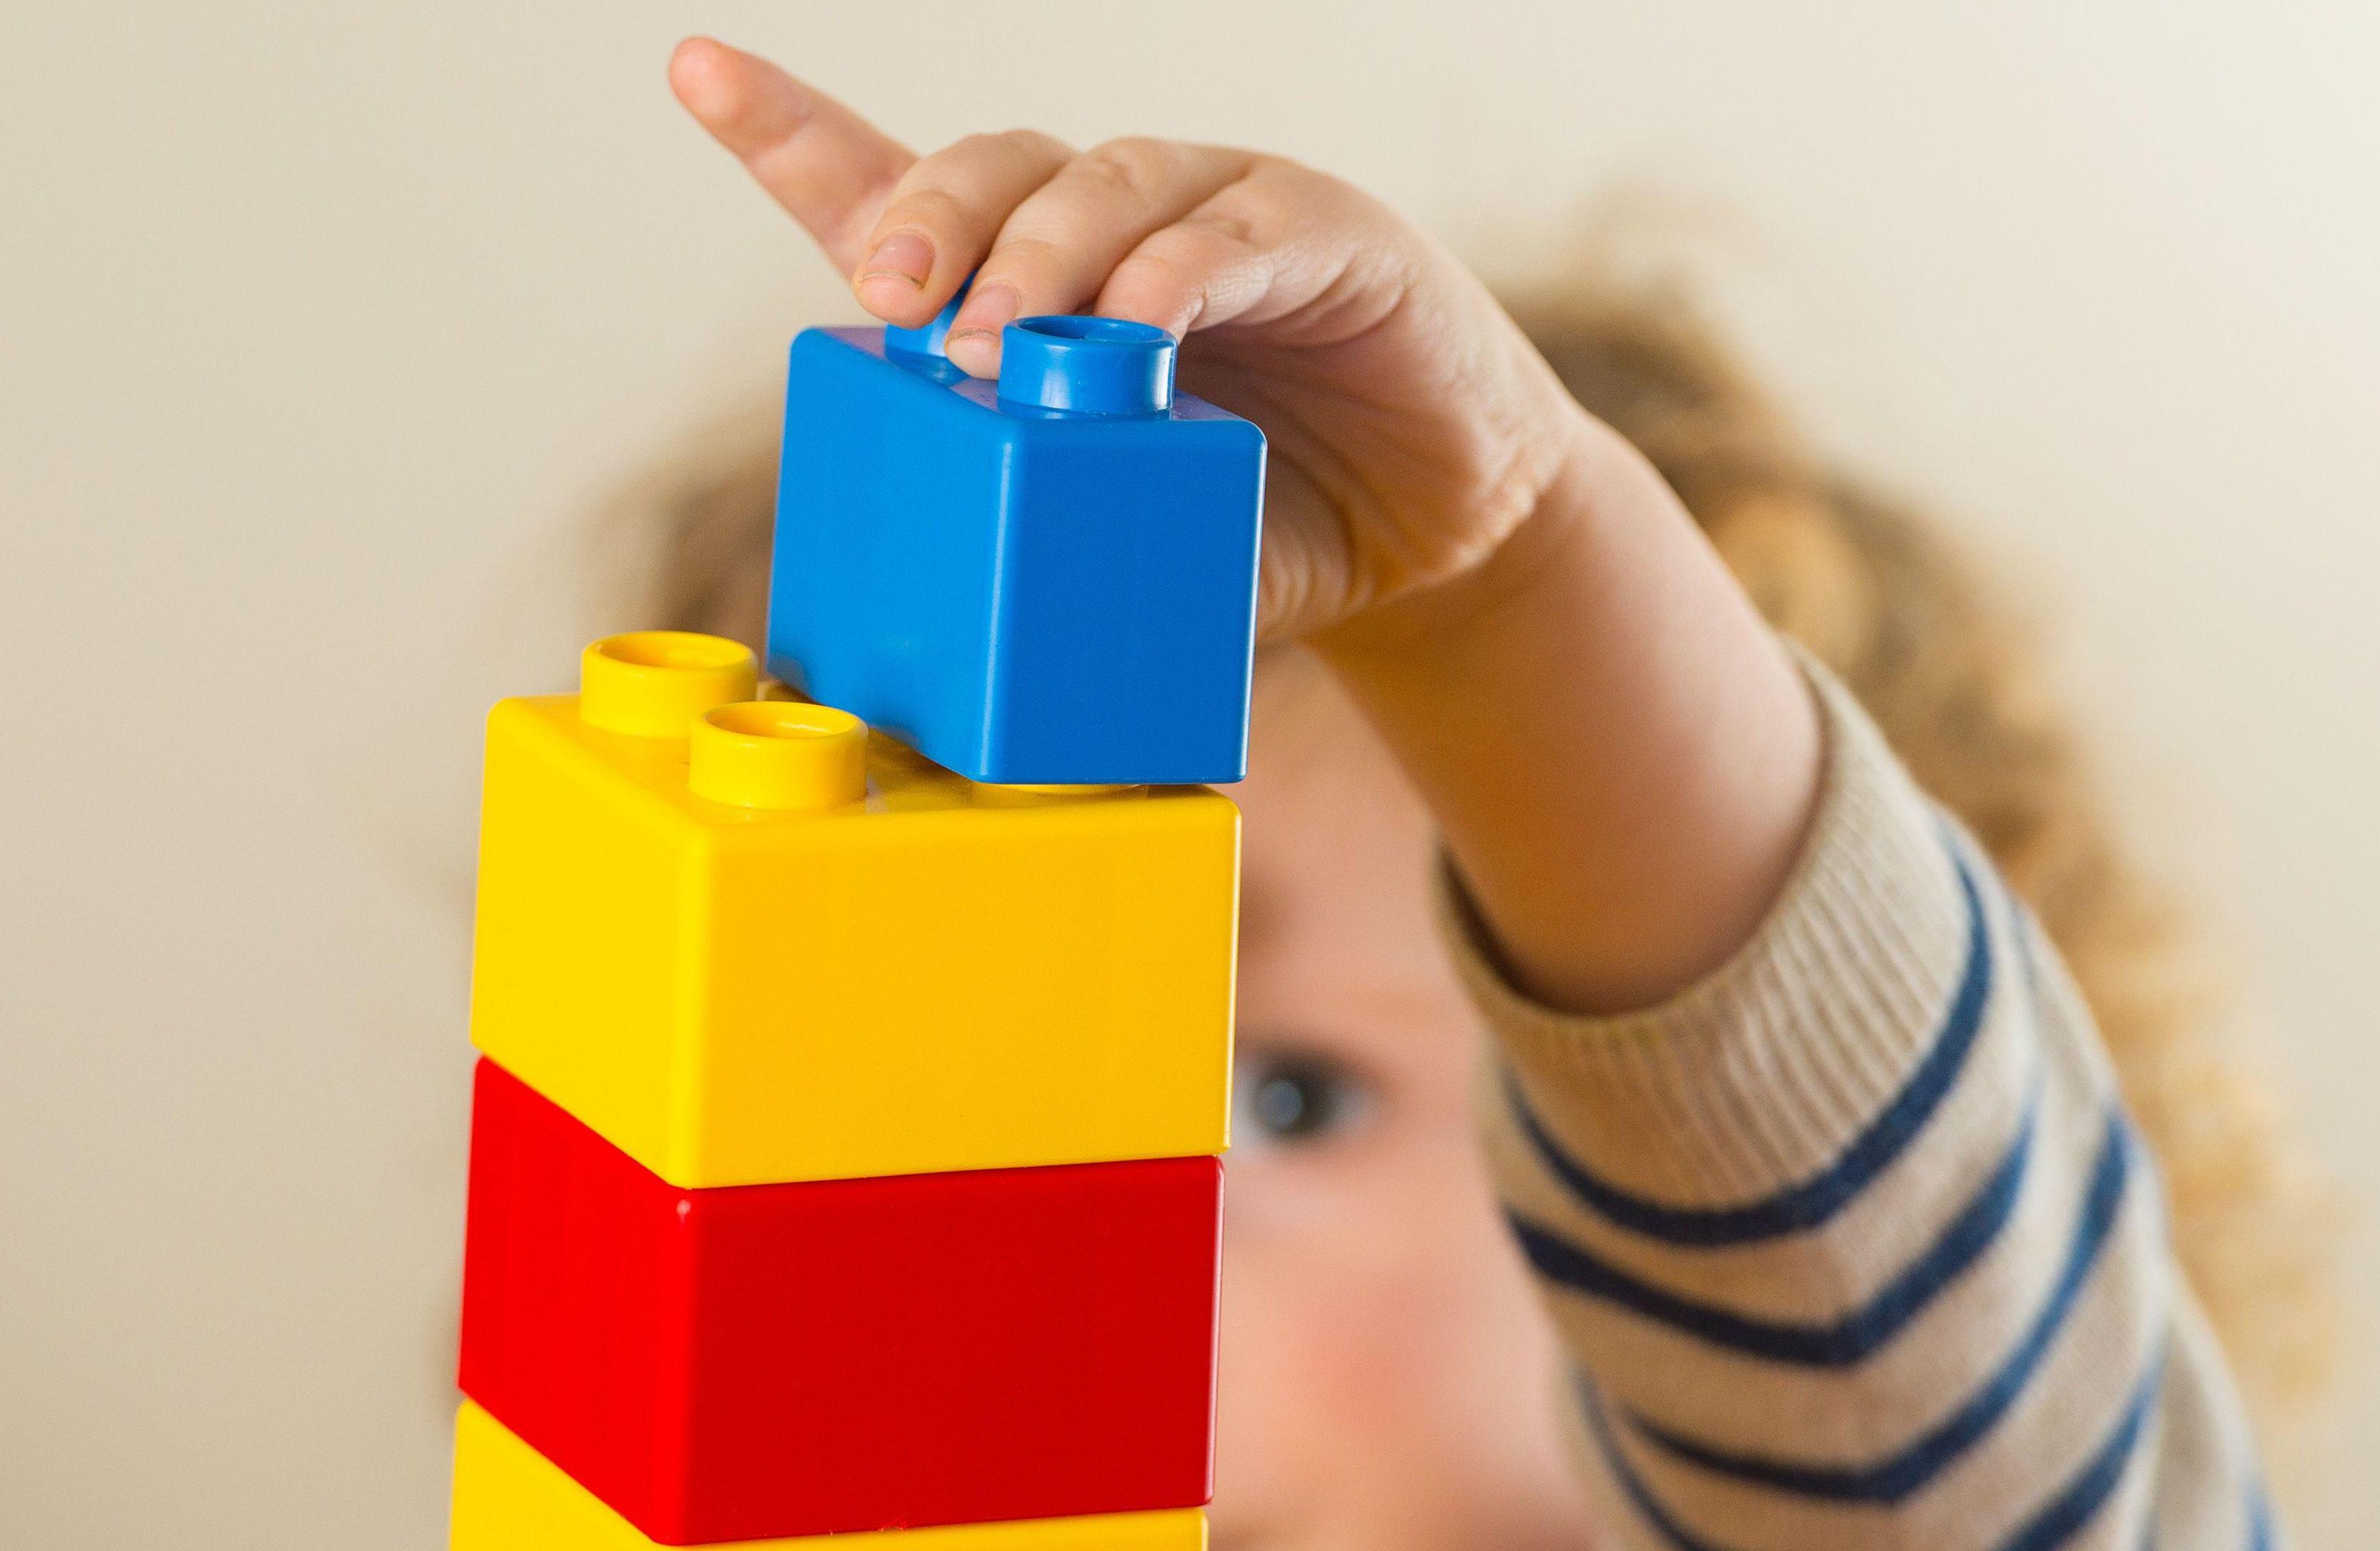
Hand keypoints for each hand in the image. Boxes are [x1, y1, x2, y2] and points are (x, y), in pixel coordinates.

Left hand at [669, 37, 1588, 642]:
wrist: (1439, 538)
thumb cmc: (1262, 527)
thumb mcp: (1127, 545)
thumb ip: (1047, 555)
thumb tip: (929, 674)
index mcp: (1045, 286)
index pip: (899, 186)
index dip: (796, 131)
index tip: (700, 70)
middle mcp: (1118, 225)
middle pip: (991, 171)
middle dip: (927, 222)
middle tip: (892, 303)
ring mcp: (1221, 211)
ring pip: (1101, 184)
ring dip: (1039, 257)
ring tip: (999, 348)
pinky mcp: (1323, 229)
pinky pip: (1234, 227)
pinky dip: (1178, 270)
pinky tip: (1143, 324)